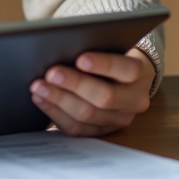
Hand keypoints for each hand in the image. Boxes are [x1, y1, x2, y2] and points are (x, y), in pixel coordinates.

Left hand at [28, 47, 154, 136]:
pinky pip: (77, 129)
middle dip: (74, 84)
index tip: (80, 58)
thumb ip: (94, 47)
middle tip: (50, 73)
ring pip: (88, 115)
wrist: (121, 78)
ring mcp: (119, 119)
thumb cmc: (109, 54)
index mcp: (140, 73)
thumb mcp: (109, 46)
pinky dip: (55, 113)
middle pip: (105, 97)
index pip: (126, 69)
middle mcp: (134, 100)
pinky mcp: (102, 132)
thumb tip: (64, 48)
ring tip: (39, 86)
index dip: (104, 65)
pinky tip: (41, 100)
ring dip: (59, 100)